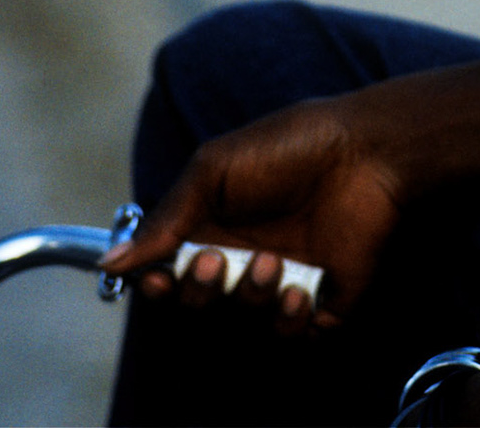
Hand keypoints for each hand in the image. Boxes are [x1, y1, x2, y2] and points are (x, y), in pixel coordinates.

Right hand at [99, 93, 408, 332]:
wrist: (367, 150)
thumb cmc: (294, 144)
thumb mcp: (216, 167)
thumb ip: (166, 217)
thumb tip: (112, 262)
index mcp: (216, 225)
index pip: (170, 273)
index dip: (158, 284)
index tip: (159, 277)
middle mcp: (245, 256)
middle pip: (199, 303)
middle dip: (200, 291)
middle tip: (218, 261)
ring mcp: (284, 279)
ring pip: (242, 319)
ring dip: (249, 297)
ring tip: (274, 262)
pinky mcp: (324, 299)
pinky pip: (293, 334)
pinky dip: (289, 320)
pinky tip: (300, 290)